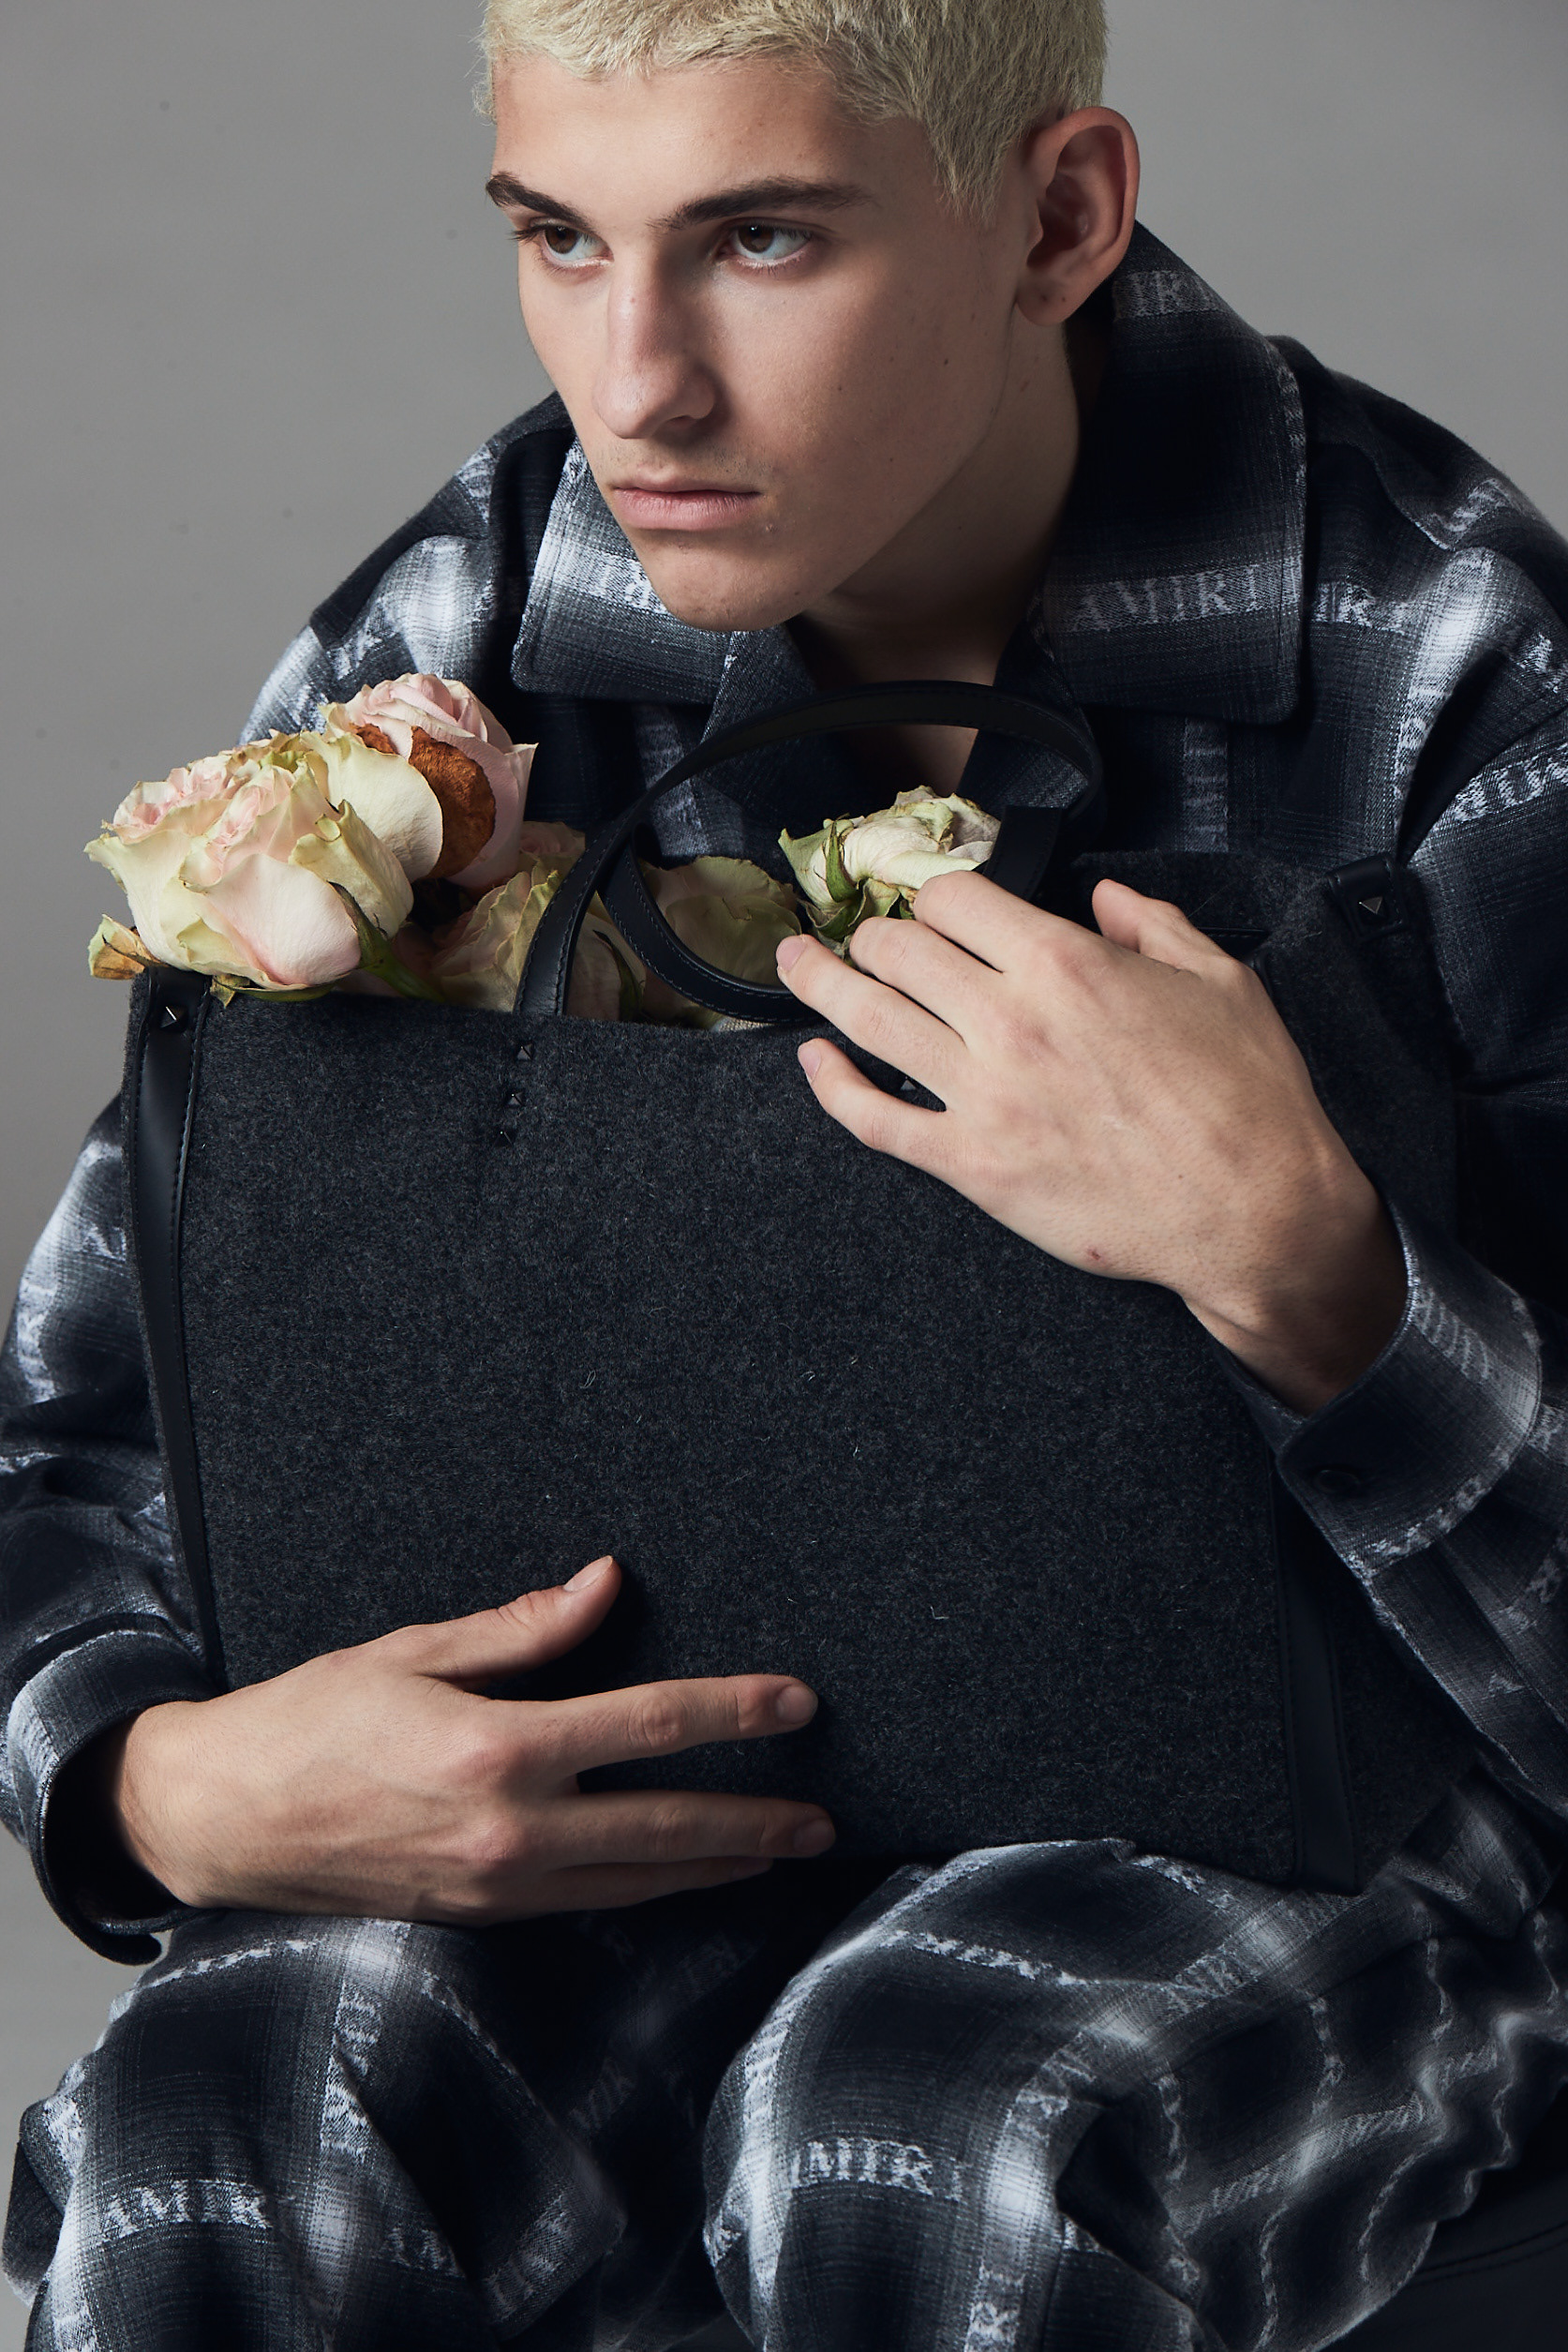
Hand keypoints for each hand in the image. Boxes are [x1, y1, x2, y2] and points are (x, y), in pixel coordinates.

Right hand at [94, 1557, 833, 1922]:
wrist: (223, 1819)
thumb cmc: (310, 1719)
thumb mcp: (414, 1650)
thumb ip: (523, 1628)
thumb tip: (606, 1584)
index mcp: (501, 1747)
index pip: (652, 1726)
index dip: (736, 1712)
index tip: (798, 1702)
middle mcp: (512, 1828)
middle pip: (668, 1825)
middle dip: (755, 1817)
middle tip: (824, 1812)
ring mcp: (500, 1883)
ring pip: (638, 1880)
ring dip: (717, 1866)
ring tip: (780, 1853)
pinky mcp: (482, 1914)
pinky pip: (589, 1902)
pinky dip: (651, 1891)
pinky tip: (684, 1878)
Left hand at [776, 874, 1405, 1413]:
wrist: (1254, 1212)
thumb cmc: (1248, 1102)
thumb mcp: (1222, 983)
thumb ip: (1156, 925)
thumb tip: (1107, 897)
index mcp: (1067, 964)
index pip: (954, 898)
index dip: (935, 894)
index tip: (932, 905)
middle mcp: (1012, 1020)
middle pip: (899, 950)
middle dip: (875, 934)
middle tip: (864, 937)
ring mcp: (984, 1095)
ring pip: (868, 1020)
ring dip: (821, 983)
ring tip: (797, 963)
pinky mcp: (972, 1164)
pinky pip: (874, 1118)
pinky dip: (832, 1087)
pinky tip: (815, 1065)